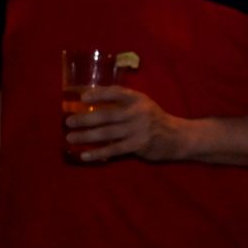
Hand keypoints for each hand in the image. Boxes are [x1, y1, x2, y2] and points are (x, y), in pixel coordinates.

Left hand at [66, 86, 188, 162]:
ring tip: (70, 138)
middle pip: (107, 115)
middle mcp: (139, 112)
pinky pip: (114, 150)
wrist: (178, 137)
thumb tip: (90, 105)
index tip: (82, 98)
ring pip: (107, 133)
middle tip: (68, 122)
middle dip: (85, 119)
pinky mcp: (139, 145)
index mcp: (138, 99)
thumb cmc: (154, 120)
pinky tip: (84, 155)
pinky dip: (98, 153)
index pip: (117, 92)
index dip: (99, 94)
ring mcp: (139, 130)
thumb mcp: (143, 105)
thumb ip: (123, 104)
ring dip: (86, 136)